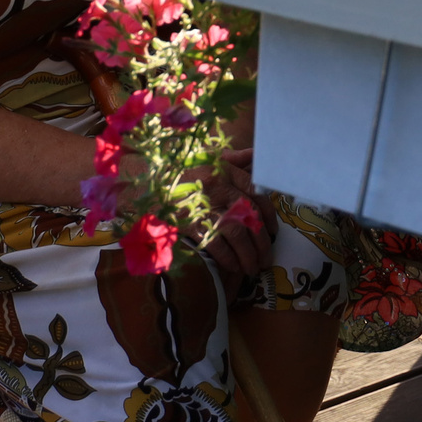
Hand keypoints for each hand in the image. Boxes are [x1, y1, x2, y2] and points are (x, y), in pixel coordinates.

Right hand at [193, 147, 270, 282]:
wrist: (148, 185)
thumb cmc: (183, 175)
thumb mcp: (209, 160)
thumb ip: (234, 159)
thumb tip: (257, 153)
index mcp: (226, 171)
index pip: (257, 194)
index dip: (269, 216)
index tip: (273, 232)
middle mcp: (218, 186)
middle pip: (250, 216)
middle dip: (262, 242)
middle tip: (266, 260)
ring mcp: (204, 205)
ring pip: (237, 232)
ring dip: (248, 255)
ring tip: (252, 268)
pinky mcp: (189, 223)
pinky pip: (215, 243)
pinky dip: (228, 258)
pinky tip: (233, 267)